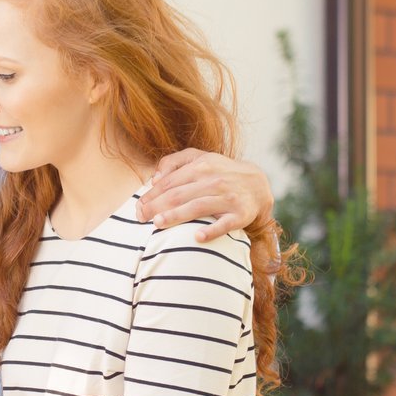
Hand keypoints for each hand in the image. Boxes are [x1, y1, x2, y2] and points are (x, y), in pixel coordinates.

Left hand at [139, 147, 276, 242]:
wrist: (257, 184)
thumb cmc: (220, 172)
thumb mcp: (200, 158)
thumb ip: (175, 161)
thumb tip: (154, 177)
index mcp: (201, 166)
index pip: (170, 182)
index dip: (152, 195)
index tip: (138, 207)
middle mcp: (214, 181)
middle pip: (179, 194)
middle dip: (157, 206)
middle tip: (140, 218)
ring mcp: (228, 198)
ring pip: (198, 206)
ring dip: (177, 215)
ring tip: (158, 224)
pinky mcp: (240, 214)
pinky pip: (225, 224)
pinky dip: (212, 230)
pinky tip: (197, 237)